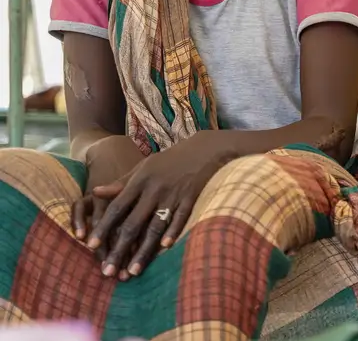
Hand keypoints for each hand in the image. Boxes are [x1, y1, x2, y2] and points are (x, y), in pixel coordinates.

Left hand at [87, 131, 237, 278]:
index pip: (117, 207)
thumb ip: (121, 183)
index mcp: (139, 181)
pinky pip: (180, 218)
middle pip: (133, 223)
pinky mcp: (191, 197)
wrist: (202, 149)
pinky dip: (173, 232)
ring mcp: (173, 195)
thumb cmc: (168, 160)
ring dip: (143, 251)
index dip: (104, 227)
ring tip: (133, 271)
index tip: (90, 247)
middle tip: (108, 272)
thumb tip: (95, 192)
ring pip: (155, 227)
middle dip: (119, 249)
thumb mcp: (143, 167)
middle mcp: (154, 189)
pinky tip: (164, 249)